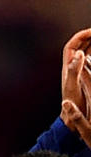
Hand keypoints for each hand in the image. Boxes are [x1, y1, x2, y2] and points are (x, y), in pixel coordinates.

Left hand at [61, 30, 90, 144]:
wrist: (72, 120)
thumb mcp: (72, 88)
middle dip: (88, 37)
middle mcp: (71, 69)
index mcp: (68, 68)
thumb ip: (74, 70)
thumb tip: (78, 54)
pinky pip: (89, 62)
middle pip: (78, 47)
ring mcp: (77, 74)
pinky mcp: (83, 79)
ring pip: (84, 53)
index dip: (80, 36)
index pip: (71, 46)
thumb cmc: (71, 107)